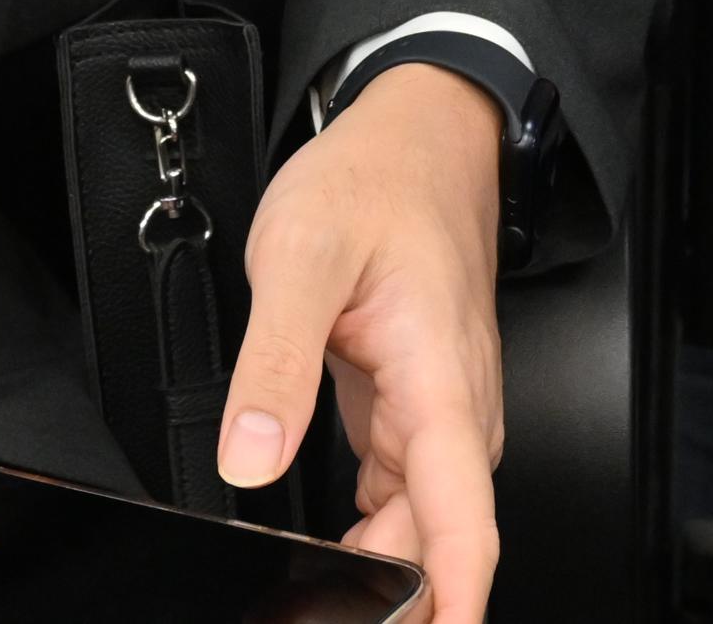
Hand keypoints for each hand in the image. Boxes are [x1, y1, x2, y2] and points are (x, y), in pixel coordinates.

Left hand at [224, 64, 506, 623]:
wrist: (418, 136)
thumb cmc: (374, 180)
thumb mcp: (299, 255)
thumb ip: (274, 363)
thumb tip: (248, 461)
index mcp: (441, 378)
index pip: (464, 518)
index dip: (454, 598)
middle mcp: (454, 407)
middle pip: (440, 536)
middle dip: (398, 603)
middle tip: (311, 618)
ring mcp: (436, 411)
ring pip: (421, 522)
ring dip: (382, 574)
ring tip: (311, 606)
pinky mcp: (412, 408)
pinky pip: (401, 495)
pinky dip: (373, 538)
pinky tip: (327, 561)